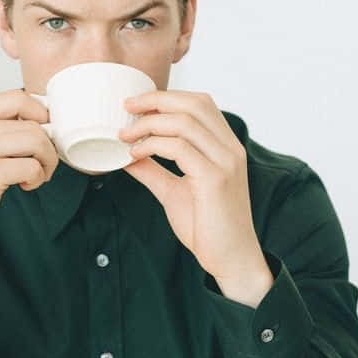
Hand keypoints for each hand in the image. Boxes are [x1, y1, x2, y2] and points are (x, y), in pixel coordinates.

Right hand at [0, 90, 57, 276]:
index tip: (45, 134)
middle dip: (48, 145)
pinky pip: (32, 166)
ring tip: (36, 176)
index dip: (41, 114)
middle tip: (43, 164)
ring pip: (37, 140)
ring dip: (47, 161)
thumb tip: (43, 120)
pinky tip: (25, 187)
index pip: (17, 97)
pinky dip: (37, 178)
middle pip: (33, 122)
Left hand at [119, 90, 272, 306]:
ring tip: (125, 135)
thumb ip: (153, 170)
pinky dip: (152, 145)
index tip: (136, 104)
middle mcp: (230, 149)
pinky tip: (135, 154)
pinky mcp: (215, 179)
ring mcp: (226, 162)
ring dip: (149, 123)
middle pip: (193, 104)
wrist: (231, 260)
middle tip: (126, 107)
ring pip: (185, 122)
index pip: (200, 103)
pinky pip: (179, 148)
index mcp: (225, 146)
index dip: (167, 97)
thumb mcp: (173, 191)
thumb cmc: (207, 227)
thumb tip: (125, 154)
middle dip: (156, 100)